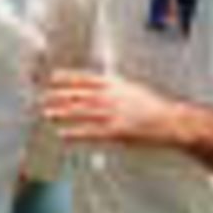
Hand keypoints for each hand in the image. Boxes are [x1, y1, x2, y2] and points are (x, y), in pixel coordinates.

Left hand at [40, 70, 180, 146]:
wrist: (172, 121)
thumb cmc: (152, 105)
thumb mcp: (130, 88)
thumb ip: (111, 86)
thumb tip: (93, 84)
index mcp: (114, 84)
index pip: (84, 77)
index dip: (66, 77)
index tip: (51, 78)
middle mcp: (110, 96)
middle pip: (77, 94)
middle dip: (57, 96)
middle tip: (41, 98)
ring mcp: (112, 113)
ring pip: (80, 112)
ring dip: (61, 113)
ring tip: (46, 114)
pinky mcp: (115, 131)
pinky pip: (90, 132)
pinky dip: (74, 133)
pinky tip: (62, 135)